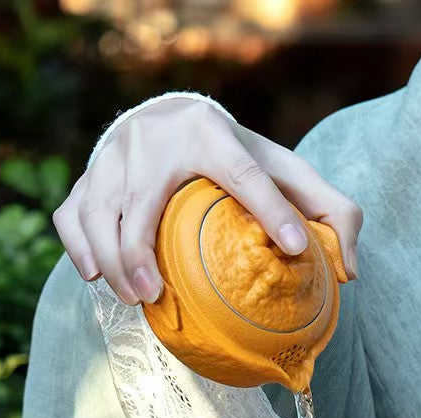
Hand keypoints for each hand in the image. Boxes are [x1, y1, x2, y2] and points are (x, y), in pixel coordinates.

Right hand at [53, 97, 362, 304]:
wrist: (171, 117)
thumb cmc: (234, 156)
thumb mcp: (284, 171)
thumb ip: (331, 211)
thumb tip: (348, 270)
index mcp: (213, 135)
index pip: (246, 173)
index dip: (273, 210)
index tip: (296, 248)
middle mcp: (156, 139)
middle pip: (142, 202)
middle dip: (143, 254)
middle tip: (157, 296)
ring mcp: (115, 155)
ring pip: (98, 211)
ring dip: (109, 260)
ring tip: (133, 298)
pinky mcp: (89, 173)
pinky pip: (72, 213)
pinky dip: (78, 247)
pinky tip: (93, 276)